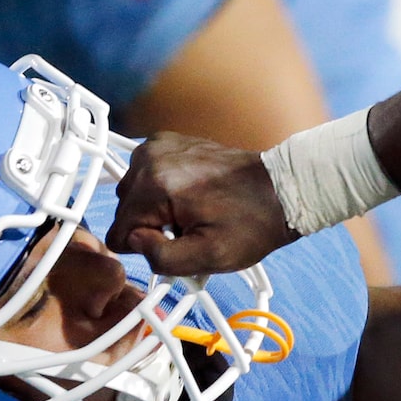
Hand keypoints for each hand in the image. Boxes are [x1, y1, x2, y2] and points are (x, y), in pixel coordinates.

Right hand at [107, 132, 293, 275]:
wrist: (280, 190)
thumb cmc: (252, 224)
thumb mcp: (210, 257)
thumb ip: (161, 258)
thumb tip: (135, 241)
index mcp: (156, 183)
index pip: (119, 233)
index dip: (148, 246)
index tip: (179, 239)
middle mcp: (150, 157)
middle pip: (125, 212)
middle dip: (153, 226)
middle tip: (192, 226)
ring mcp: (158, 145)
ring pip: (133, 195)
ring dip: (157, 209)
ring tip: (195, 210)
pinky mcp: (167, 142)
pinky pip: (146, 178)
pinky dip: (163, 190)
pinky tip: (193, 195)